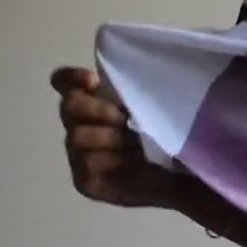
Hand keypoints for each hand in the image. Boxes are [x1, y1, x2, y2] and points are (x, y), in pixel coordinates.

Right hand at [50, 65, 179, 207]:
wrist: (182, 175)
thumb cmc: (168, 134)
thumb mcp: (155, 104)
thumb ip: (134, 88)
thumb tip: (123, 66)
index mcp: (92, 101)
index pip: (64, 82)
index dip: (71, 78)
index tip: (93, 81)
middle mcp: (79, 125)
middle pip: (69, 105)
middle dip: (97, 108)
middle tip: (125, 118)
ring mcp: (78, 154)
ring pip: (78, 135)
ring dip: (111, 137)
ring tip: (138, 144)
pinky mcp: (84, 180)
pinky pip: (87, 163)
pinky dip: (112, 160)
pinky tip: (132, 163)